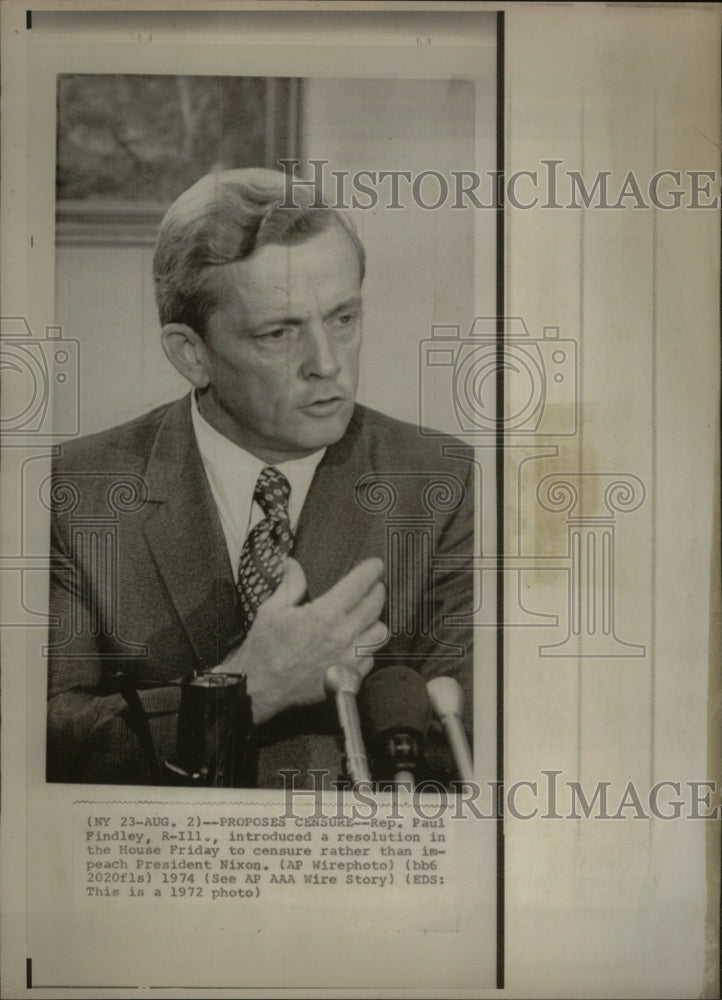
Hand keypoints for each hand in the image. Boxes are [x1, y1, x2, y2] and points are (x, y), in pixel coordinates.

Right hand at [215, 557, 385, 724]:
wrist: (261, 688)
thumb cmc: (264, 650)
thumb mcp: (272, 610)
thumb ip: (290, 584)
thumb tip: (292, 563)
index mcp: (324, 615)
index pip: (358, 585)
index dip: (370, 571)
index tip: (375, 564)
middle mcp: (341, 635)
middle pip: (374, 606)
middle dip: (377, 590)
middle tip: (374, 585)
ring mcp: (348, 658)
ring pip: (380, 632)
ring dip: (376, 619)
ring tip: (367, 614)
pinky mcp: (348, 676)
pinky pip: (371, 657)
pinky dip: (368, 647)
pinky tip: (356, 642)